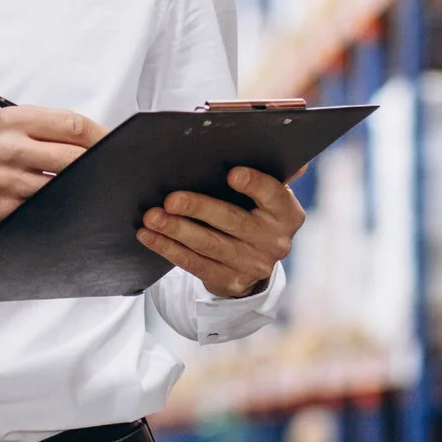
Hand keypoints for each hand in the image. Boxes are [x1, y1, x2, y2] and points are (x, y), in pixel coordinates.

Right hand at [0, 106, 105, 235]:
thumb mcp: (0, 122)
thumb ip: (41, 125)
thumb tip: (89, 135)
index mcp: (12, 122)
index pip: (72, 125)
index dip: (101, 134)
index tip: (113, 142)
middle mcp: (9, 151)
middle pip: (74, 158)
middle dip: (96, 163)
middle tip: (108, 167)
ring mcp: (6, 184)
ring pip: (62, 187)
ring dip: (77, 188)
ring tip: (84, 186)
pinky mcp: (3, 212)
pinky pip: (44, 210)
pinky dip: (56, 207)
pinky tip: (60, 203)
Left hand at [138, 168, 304, 298]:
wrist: (256, 260)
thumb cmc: (256, 212)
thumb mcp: (268, 195)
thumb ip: (271, 173)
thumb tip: (292, 159)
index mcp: (287, 213)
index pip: (273, 194)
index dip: (254, 184)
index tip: (231, 174)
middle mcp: (274, 241)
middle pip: (233, 221)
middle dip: (198, 209)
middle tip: (170, 199)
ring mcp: (253, 265)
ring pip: (209, 244)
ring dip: (176, 230)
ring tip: (152, 217)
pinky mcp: (230, 281)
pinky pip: (195, 263)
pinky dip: (169, 248)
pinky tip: (150, 236)